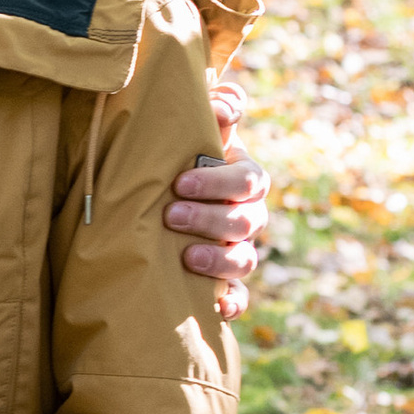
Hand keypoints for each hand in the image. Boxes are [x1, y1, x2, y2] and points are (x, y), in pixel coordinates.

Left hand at [168, 77, 268, 324]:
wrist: (164, 195)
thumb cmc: (181, 157)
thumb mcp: (195, 130)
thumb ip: (216, 108)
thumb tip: (226, 106)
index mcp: (244, 178)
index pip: (249, 180)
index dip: (220, 182)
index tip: (181, 181)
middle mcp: (247, 216)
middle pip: (246, 221)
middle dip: (210, 219)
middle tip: (171, 215)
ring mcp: (239, 251)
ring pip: (244, 260)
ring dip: (218, 260)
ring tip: (185, 257)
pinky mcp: (226, 283)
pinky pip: (238, 298)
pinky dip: (232, 303)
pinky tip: (217, 307)